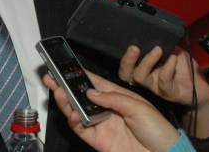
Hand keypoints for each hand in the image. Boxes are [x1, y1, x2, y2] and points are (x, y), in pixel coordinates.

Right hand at [43, 71, 180, 151]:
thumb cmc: (158, 129)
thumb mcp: (138, 106)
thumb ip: (113, 98)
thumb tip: (90, 92)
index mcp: (118, 96)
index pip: (95, 82)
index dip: (80, 75)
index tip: (66, 67)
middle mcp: (107, 109)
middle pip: (82, 96)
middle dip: (66, 87)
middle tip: (51, 78)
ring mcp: (101, 125)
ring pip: (78, 111)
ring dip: (66, 102)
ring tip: (58, 92)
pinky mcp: (98, 140)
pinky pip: (81, 129)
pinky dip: (73, 121)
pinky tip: (71, 113)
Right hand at [119, 45, 208, 137]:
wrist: (201, 84)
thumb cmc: (184, 67)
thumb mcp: (172, 51)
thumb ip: (162, 45)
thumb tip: (153, 35)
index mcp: (145, 68)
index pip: (126, 65)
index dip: (124, 56)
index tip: (132, 42)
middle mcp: (146, 78)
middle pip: (125, 74)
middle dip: (127, 61)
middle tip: (134, 48)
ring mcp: (155, 87)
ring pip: (140, 77)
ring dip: (147, 61)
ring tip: (157, 50)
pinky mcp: (168, 93)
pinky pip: (163, 81)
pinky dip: (168, 68)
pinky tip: (173, 59)